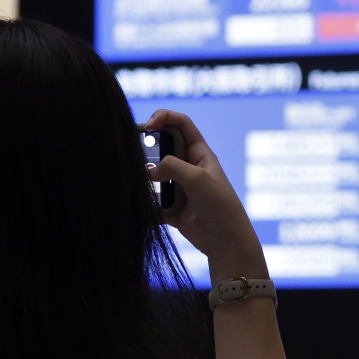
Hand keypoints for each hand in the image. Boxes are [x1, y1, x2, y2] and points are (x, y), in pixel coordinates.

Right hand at [143, 109, 267, 280]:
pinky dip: (144, 202)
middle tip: (134, 155)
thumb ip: (172, 166)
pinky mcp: (172, 207)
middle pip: (162, 149)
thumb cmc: (219, 204)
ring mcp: (179, 187)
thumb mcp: (197, 178)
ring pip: (153, 176)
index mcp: (200, 153)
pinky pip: (152, 201)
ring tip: (136, 184)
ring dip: (143, 179)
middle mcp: (188, 167)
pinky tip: (136, 204)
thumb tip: (149, 171)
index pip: (181, 125)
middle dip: (147, 150)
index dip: (164, 117)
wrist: (225, 241)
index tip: (148, 125)